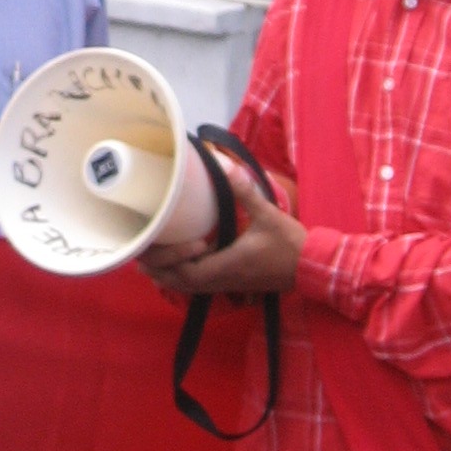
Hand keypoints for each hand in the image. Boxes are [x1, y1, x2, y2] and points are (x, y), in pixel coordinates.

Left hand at [139, 159, 305, 297]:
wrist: (310, 267)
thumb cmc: (289, 244)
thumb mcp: (268, 213)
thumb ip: (243, 190)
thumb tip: (224, 163)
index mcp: (227, 266)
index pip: (187, 272)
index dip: (172, 259)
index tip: (166, 240)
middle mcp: (222, 280)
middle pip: (179, 283)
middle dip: (158, 269)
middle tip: (139, 251)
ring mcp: (226, 285)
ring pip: (187, 288)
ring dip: (166, 275)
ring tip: (148, 260)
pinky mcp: (231, 284)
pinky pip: (198, 286)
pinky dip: (181, 278)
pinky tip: (175, 265)